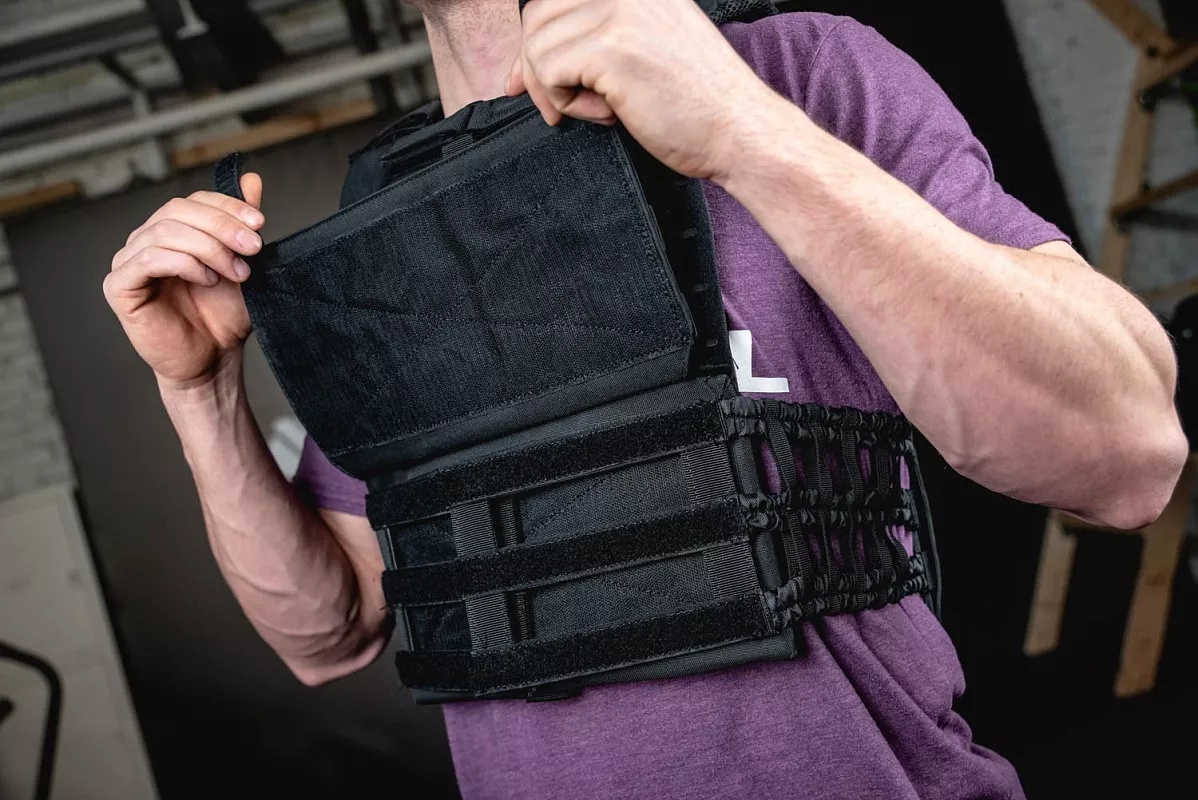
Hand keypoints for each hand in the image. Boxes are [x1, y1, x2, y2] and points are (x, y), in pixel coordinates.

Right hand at [104, 173, 264, 390]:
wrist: (213, 360)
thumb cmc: (224, 315)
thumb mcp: (242, 262)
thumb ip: (241, 224)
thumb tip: (251, 178)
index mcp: (171, 231)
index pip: (193, 201)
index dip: (226, 206)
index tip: (260, 222)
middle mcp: (145, 241)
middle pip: (177, 210)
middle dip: (221, 226)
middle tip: (254, 247)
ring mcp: (128, 262)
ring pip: (165, 232)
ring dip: (209, 248)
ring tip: (238, 272)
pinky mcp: (119, 287)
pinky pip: (148, 259)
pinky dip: (184, 264)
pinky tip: (209, 279)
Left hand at [507, 0, 781, 180]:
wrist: (740, 130)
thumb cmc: (698, 103)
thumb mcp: (647, 48)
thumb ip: (596, 39)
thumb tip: (520, 66)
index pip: (555, 0)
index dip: (537, 43)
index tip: (531, 81)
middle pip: (537, 18)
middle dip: (537, 70)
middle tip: (565, 108)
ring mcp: (617, 12)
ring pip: (538, 47)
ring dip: (557, 89)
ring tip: (603, 108)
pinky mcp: (610, 47)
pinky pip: (550, 72)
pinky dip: (567, 103)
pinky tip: (609, 113)